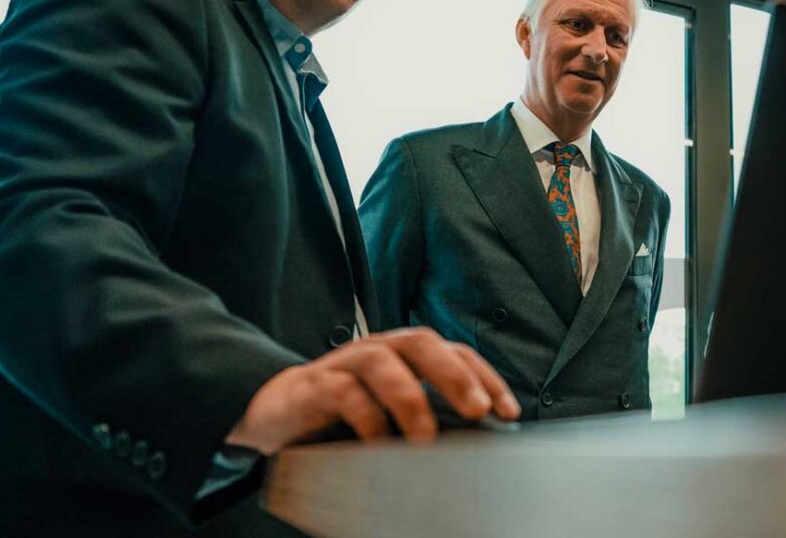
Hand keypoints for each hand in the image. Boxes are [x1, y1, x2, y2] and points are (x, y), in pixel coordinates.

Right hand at [226, 327, 520, 453]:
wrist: (277, 410)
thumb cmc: (345, 412)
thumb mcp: (393, 411)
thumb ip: (429, 414)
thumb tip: (477, 441)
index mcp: (405, 354)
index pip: (454, 352)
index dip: (485, 377)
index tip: (507, 413)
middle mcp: (380, 349)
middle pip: (422, 344)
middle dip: (454, 375)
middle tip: (477, 410)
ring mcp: (346, 363)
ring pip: (383, 363)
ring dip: (409, 397)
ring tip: (425, 437)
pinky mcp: (315, 385)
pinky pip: (343, 392)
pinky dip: (365, 415)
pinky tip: (377, 441)